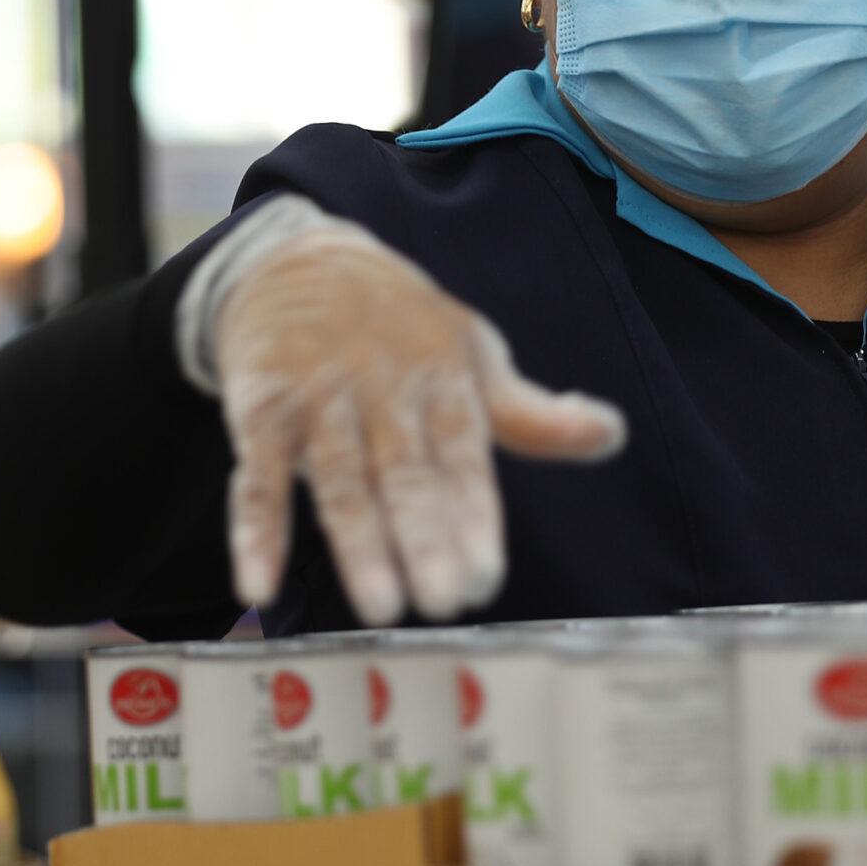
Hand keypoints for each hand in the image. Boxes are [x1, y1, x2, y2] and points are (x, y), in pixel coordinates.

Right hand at [215, 226, 626, 624]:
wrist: (295, 259)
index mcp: (442, 379)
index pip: (462, 456)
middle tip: (445, 600)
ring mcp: (317, 401)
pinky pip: (256, 476)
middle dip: (424, 537)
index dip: (475, 515)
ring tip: (379, 606)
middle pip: (404, 473)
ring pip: (339, 480)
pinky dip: (255, 531)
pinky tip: (260, 585)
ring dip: (357, 543)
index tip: (488, 573)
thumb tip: (611, 434)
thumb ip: (531, 413)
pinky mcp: (259, 410)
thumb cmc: (399, 326)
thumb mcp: (470, 354)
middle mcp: (381, 391)